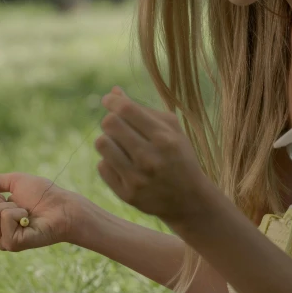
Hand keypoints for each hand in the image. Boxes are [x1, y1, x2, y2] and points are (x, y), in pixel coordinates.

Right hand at [0, 173, 84, 250]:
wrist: (62, 207)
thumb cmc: (43, 195)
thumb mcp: (15, 180)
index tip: (4, 195)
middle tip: (14, 203)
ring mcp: (2, 241)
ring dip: (10, 205)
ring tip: (25, 213)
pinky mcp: (12, 244)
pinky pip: (4, 218)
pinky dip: (18, 213)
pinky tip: (28, 221)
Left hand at [96, 87, 213, 225]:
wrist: (189, 200)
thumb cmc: (178, 157)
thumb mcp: (171, 131)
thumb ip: (144, 110)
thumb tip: (113, 92)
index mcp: (164, 139)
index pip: (127, 109)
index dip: (112, 101)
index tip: (108, 100)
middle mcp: (150, 159)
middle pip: (110, 124)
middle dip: (110, 120)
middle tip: (117, 125)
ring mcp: (137, 179)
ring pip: (102, 144)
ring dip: (107, 141)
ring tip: (119, 145)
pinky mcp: (127, 195)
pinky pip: (102, 167)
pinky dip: (109, 162)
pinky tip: (123, 165)